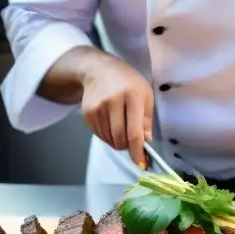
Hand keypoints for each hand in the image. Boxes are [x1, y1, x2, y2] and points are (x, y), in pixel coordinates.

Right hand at [79, 53, 153, 167]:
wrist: (99, 70)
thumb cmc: (128, 83)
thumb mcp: (145, 95)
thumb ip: (147, 120)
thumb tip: (146, 143)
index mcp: (132, 96)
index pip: (134, 132)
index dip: (137, 151)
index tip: (141, 162)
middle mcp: (113, 101)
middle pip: (120, 138)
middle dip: (128, 146)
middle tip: (133, 143)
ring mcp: (97, 108)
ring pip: (109, 139)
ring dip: (118, 141)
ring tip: (122, 127)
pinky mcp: (87, 114)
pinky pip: (100, 135)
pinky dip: (108, 136)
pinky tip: (111, 122)